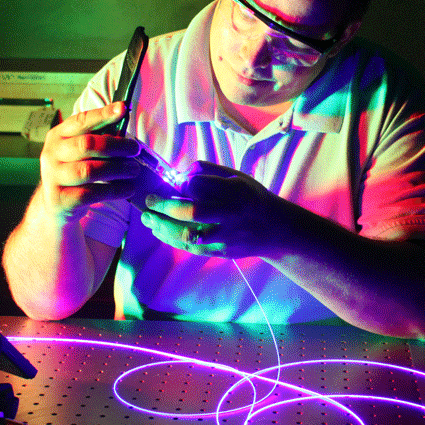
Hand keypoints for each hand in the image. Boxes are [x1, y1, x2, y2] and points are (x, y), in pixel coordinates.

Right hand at [39, 102, 139, 220]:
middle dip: (116, 145)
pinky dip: (114, 191)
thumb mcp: (80, 153)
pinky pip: (92, 193)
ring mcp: (53, 178)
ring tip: (134, 170)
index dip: (103, 114)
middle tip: (135, 149)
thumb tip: (125, 127)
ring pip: (90, 170)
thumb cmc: (74, 172)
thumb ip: (98, 140)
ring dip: (117, 169)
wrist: (56, 205)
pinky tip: (128, 188)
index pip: (81, 121)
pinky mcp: (60, 200)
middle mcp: (52, 154)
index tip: (123, 108)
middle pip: (87, 144)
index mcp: (58, 136)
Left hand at [140, 161, 284, 258]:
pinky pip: (191, 247)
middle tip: (149, 200)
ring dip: (163, 226)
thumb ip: (208, 172)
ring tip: (147, 218)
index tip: (174, 182)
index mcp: (236, 190)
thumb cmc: (250, 198)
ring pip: (189, 233)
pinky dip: (171, 239)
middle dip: (165, 206)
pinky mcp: (222, 251)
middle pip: (193, 212)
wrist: (276, 229)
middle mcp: (231, 214)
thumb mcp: (237, 177)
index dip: (183, 183)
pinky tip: (158, 231)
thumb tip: (180, 175)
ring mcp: (226, 236)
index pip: (201, 185)